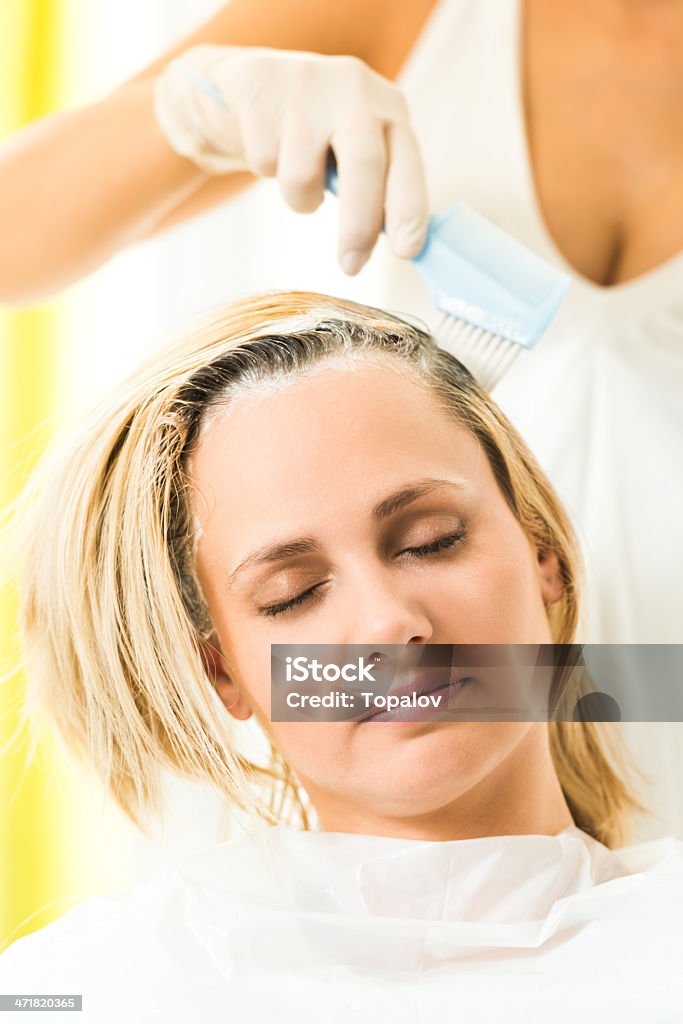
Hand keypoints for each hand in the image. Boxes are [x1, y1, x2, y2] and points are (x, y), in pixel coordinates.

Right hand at [154, 44, 428, 274]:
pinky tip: (270, 145)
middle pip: (364, 165)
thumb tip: (403, 246)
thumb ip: (380, 188)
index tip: (407, 251)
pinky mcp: (262, 86)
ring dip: (300, 198)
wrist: (257, 85)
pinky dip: (265, 169)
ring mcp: (307, 84)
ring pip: (303, 175)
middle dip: (359, 225)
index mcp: (388, 107)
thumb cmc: (320, 134)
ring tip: (298, 176)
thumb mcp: (357, 149)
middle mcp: (355, 89)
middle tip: (352, 266)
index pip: (408, 162)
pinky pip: (264, 162)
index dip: (410, 208)